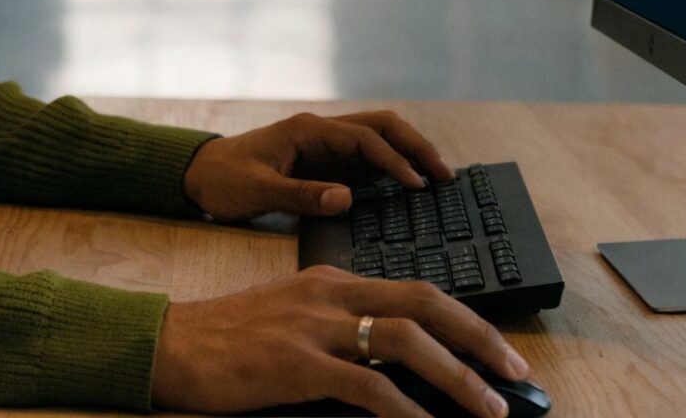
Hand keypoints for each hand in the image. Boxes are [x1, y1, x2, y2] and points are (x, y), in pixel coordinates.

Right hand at [151, 266, 530, 417]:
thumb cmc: (226, 341)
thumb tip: (397, 368)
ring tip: (489, 408)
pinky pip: (367, 387)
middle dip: (480, 337)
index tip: (496, 350)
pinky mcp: (295, 363)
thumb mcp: (290, 319)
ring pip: (405, 341)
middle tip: (517, 372)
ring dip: (458, 376)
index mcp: (330, 281)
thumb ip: (340, 330)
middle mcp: (328, 294)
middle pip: (424, 302)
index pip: (414, 290)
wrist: (169, 346)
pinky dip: (406, 410)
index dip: (465, 319)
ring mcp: (312, 326)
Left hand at [181, 110, 454, 221]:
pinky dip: (394, 169)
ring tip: (440, 181)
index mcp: (308, 131)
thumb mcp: (256, 191)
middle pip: (383, 127)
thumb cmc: (223, 180)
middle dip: (416, 146)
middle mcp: (323, 133)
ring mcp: (327, 147)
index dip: (394, 161)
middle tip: (446, 176)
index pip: (365, 139)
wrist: (198, 176)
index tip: (417, 186)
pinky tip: (413, 191)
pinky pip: (368, 161)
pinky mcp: (327, 164)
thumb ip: (300, 195)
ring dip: (410, 154)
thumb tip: (347, 198)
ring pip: (380, 139)